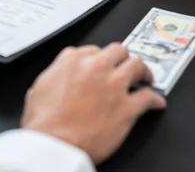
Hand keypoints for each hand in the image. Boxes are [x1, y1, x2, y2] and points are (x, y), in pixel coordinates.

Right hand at [22, 43, 165, 163]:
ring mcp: (114, 86)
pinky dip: (155, 99)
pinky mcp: (127, 107)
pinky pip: (148, 97)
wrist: (54, 143)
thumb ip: (52, 76)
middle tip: (124, 66)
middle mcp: (95, 68)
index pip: (91, 49)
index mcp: (71, 61)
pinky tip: (156, 102)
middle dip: (122, 58)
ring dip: (143, 71)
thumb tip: (56, 76)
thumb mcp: (38, 89)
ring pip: (137, 65)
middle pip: (118, 51)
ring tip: (145, 77)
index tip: (100, 65)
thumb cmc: (44, 123)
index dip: (97, 59)